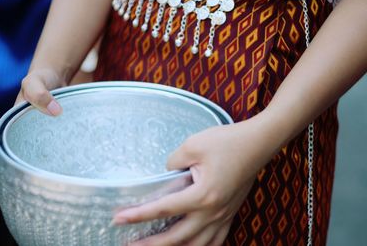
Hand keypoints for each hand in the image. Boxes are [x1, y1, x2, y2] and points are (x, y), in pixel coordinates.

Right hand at [0, 68, 65, 186]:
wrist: (57, 75)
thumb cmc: (43, 79)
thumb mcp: (36, 81)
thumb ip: (41, 93)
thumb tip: (56, 112)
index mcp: (14, 122)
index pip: (3, 146)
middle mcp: (27, 131)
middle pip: (19, 155)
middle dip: (16, 173)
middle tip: (19, 192)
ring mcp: (42, 133)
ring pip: (37, 155)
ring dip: (37, 169)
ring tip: (41, 188)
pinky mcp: (58, 133)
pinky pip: (54, 148)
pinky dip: (55, 158)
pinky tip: (62, 170)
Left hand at [112, 116, 280, 245]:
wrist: (258, 143)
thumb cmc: (227, 141)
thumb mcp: (193, 145)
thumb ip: (173, 163)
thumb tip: (167, 175)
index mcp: (202, 195)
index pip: (162, 209)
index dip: (138, 215)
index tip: (118, 220)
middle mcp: (213, 212)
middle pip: (177, 237)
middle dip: (151, 244)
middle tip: (130, 244)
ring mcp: (224, 215)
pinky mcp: (231, 213)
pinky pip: (216, 240)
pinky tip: (191, 245)